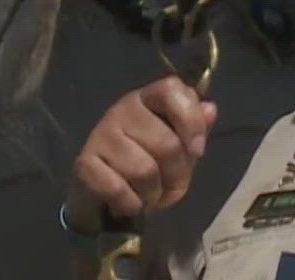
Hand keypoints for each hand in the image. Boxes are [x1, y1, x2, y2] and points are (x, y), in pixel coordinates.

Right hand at [67, 76, 217, 226]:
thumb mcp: (178, 145)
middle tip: (169, 184)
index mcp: (148, 98)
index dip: (191, 121)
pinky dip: (131, 204)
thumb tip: (210, 110)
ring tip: (149, 194)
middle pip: (166, 143)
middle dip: (176, 175)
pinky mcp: (84, 163)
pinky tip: (130, 202)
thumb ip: (194, 128)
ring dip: (153, 193)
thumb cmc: (148, 162)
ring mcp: (101, 134)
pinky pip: (119, 189)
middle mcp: (122, 110)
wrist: (102, 189)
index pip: (172, 90)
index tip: (198, 151)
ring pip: (144, 171)